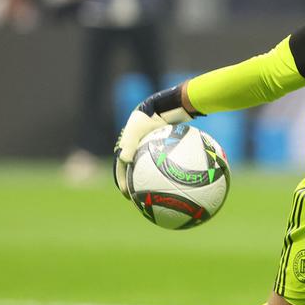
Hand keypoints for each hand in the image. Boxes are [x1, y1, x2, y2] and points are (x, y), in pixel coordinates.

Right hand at [114, 84, 193, 198]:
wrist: (168, 105)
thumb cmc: (151, 117)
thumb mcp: (137, 129)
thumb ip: (129, 143)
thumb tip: (124, 161)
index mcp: (129, 147)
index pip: (122, 167)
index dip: (122, 181)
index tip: (126, 194)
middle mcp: (141, 149)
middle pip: (137, 171)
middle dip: (139, 186)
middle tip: (144, 199)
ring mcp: (155, 149)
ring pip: (155, 170)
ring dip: (157, 182)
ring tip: (163, 196)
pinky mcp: (169, 149)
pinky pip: (171, 165)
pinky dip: (174, 174)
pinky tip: (182, 184)